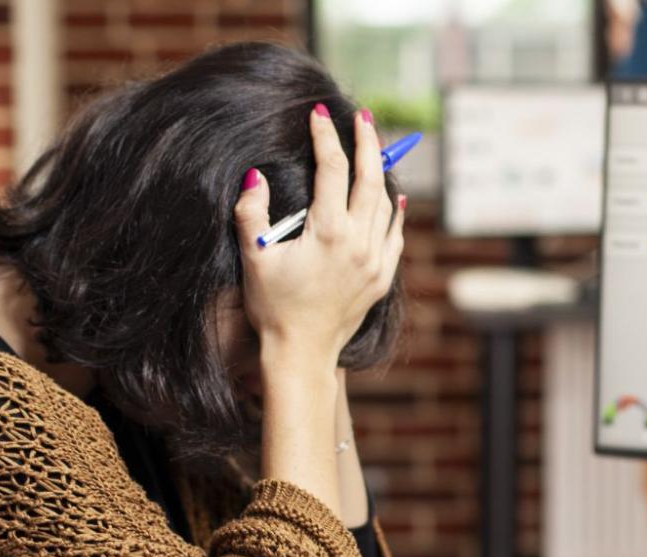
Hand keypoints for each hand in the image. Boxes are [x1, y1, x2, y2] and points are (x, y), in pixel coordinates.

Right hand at [234, 104, 405, 386]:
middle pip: (370, 178)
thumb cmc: (273, 307)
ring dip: (380, 173)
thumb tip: (255, 175)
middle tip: (361, 117)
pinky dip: (394, 211)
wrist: (302, 352)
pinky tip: (393, 197)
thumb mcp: (254, 258)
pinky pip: (396, 234)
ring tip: (372, 150)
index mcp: (328, 233)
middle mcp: (359, 243)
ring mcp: (376, 261)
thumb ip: (251, 213)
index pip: (332, 169)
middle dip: (366, 142)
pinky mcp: (382, 277)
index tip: (319, 115)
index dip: (325, 137)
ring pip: (386, 204)